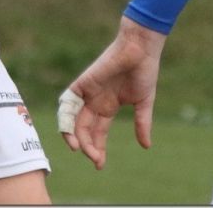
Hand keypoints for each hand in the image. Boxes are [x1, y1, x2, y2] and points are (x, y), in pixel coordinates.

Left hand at [60, 18, 165, 169]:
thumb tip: (147, 146)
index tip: (100, 165)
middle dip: (88, 147)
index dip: (98, 149)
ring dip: (74, 136)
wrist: (140, 48)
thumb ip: (142, 124)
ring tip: (80, 149)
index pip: (98, 134)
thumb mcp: (144, 102)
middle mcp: (94, 103)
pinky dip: (66, 118)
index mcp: (108, 107)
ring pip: (73, 121)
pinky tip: (71, 132)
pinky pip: (67, 104)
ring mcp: (86, 94)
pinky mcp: (81, 84)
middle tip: (95, 159)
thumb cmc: (144, 71)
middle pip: (84, 131)